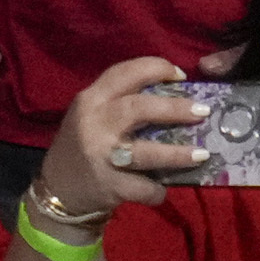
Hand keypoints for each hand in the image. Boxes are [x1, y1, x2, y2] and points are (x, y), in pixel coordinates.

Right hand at [37, 58, 224, 216]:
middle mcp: (94, 123)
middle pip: (139, 108)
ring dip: (178, 154)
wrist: (57, 191)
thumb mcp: (92, 116)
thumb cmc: (82, 147)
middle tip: (202, 112)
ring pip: (147, 152)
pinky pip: (143, 187)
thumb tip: (174, 95)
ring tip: (203, 153)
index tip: (180, 75)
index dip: (156, 69)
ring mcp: (101, 156)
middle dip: (175, 109)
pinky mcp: (109, 186)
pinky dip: (156, 191)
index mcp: (90, 100)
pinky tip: (161, 190)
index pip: (124, 73)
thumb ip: (121, 103)